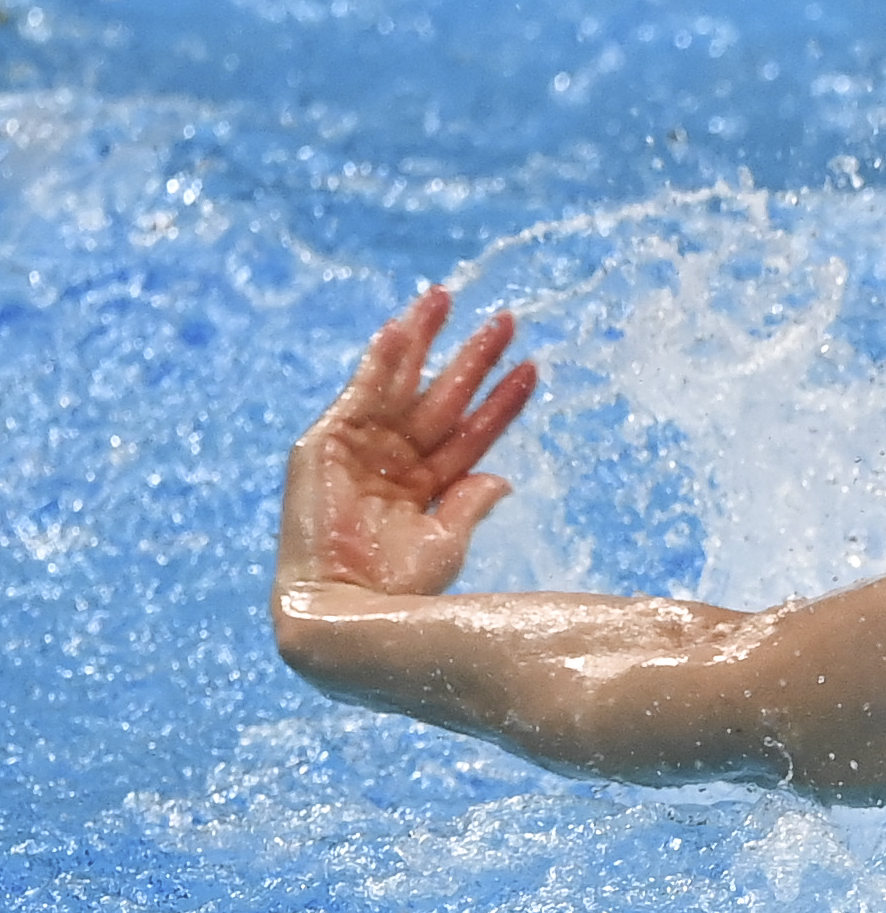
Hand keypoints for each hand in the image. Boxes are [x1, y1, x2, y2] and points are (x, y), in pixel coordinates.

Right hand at [273, 287, 535, 597]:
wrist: (348, 614)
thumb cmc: (399, 592)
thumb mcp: (447, 541)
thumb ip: (470, 502)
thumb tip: (502, 477)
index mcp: (425, 484)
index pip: (472, 432)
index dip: (501, 401)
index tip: (533, 368)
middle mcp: (393, 460)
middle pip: (441, 398)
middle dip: (471, 358)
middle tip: (506, 319)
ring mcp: (359, 449)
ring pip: (401, 384)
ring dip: (424, 341)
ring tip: (447, 298)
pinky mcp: (326, 445)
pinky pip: (359, 393)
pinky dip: (378, 361)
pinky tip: (401, 329)